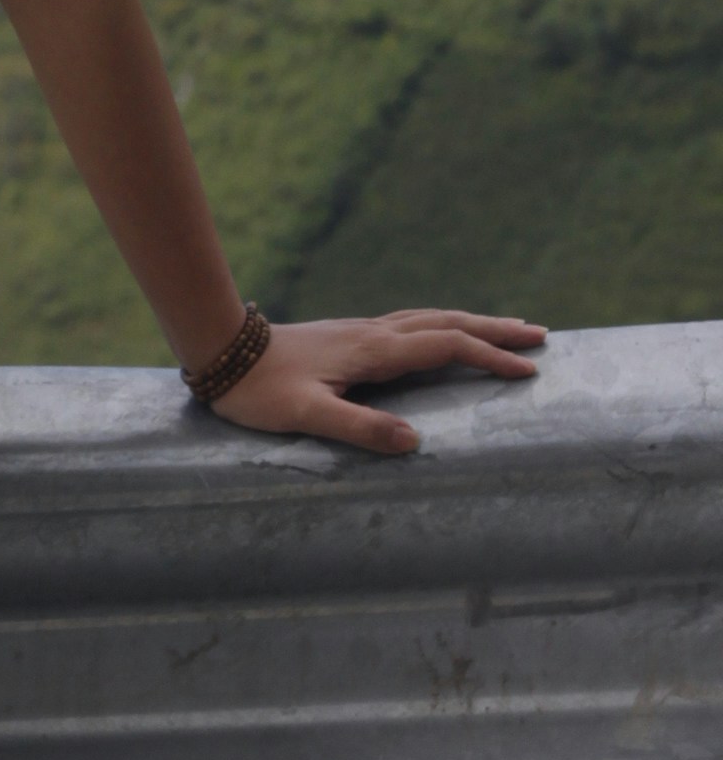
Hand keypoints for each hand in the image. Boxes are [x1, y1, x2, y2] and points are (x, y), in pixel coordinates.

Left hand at [209, 308, 545, 454]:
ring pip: (429, 319)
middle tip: (539, 334)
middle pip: (446, 322)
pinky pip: (411, 325)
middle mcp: (373, 334)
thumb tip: (415, 440)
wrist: (220, 348)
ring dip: (470, 323)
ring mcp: (361, 331)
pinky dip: (441, 327)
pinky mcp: (349, 336)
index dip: (489, 357)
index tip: (529, 371)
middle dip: (493, 329)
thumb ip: (359, 427)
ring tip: (503, 329)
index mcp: (373, 351)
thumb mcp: (307, 415)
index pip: (446, 347)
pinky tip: (438, 336)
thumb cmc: (259, 389)